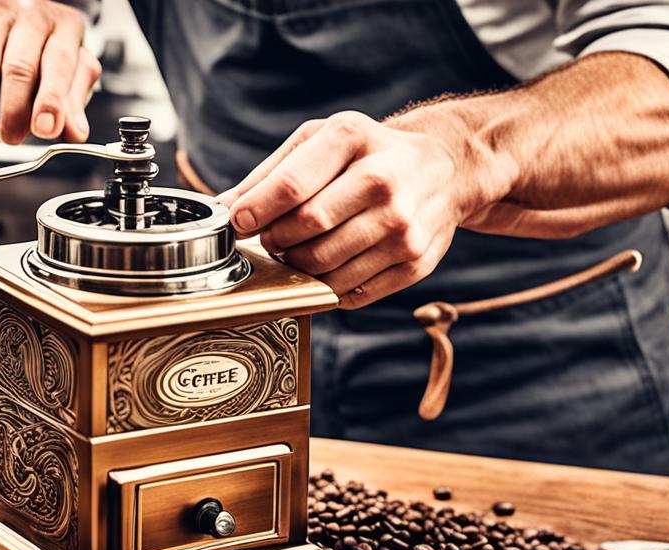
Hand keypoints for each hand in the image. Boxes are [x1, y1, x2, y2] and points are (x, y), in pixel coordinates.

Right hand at [0, 0, 100, 143]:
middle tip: (11, 136)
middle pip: (17, 69)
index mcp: (60, 24)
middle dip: (14, 114)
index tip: (46, 129)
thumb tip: (74, 132)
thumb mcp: (58, 74)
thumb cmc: (24, 51)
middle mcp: (24, 11)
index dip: (51, 99)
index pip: (59, 62)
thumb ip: (69, 102)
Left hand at [217, 111, 492, 308]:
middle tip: (271, 237)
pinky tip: (329, 264)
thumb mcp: (321, 141)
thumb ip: (270, 174)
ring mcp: (403, 226)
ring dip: (297, 266)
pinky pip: (349, 291)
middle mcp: (385, 182)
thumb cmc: (369, 153)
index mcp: (354, 139)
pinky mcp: (414, 263)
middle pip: (305, 229)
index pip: (291, 186)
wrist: (445, 169)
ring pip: (323, 267)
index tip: (238, 222)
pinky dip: (326, 285)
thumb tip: (223, 207)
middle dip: (275, 239)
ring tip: (298, 250)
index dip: (255, 211)